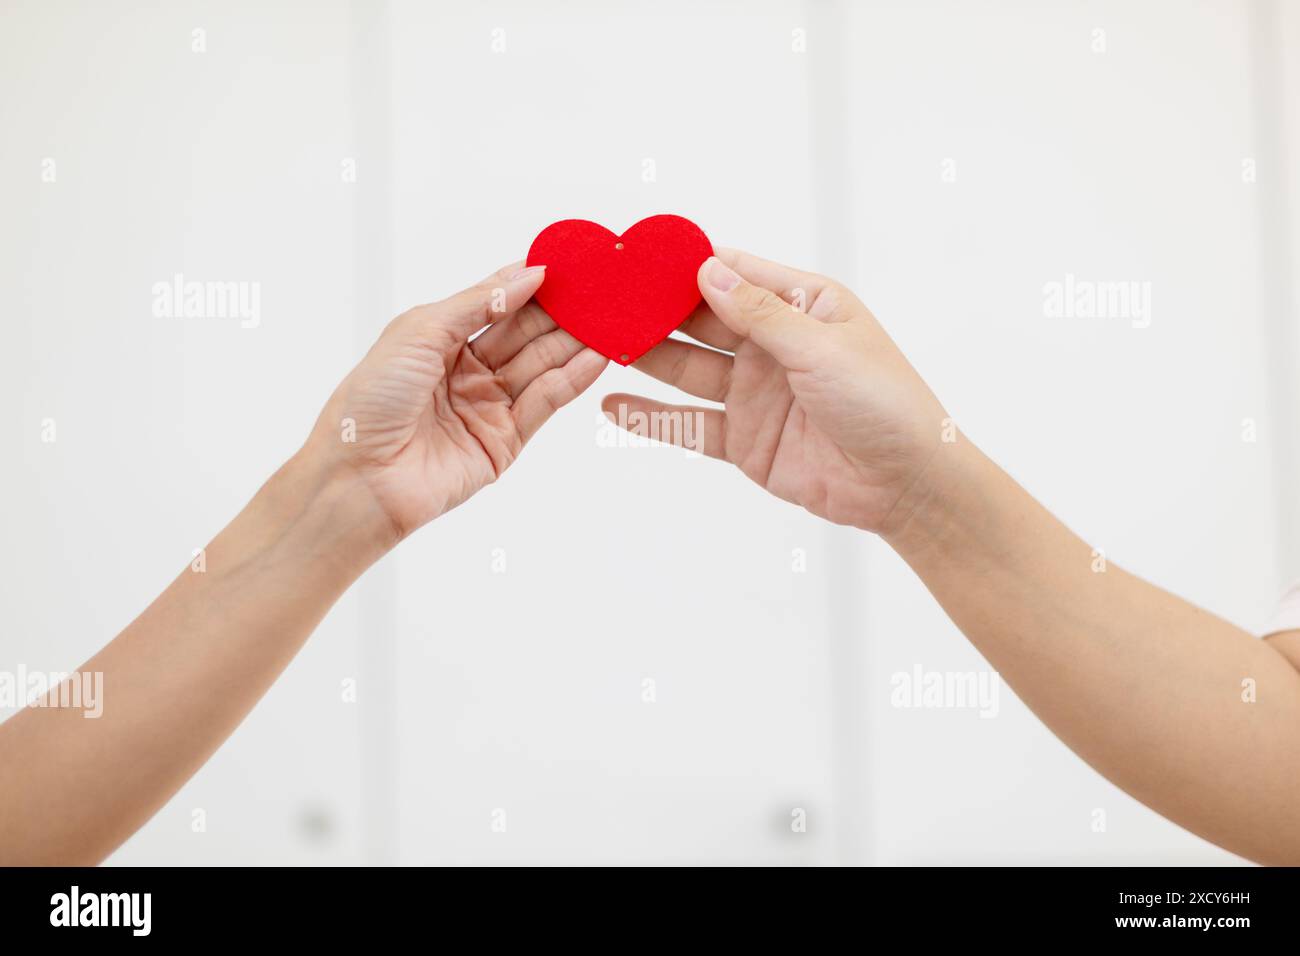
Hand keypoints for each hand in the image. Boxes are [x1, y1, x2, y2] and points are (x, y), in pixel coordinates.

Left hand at [306, 262, 606, 540]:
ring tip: (611, 317)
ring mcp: (488, 407)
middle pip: (525, 333)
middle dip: (562, 310)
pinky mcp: (505, 442)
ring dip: (575, 341)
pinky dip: (572, 379)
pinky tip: (596, 356)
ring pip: (541, 366)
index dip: (530, 283)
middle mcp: (467, 371)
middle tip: (601, 288)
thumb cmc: (370, 402)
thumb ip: (479, 303)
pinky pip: (545, 403)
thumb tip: (528, 274)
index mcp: (440, 339)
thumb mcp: (420, 332)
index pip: (498, 304)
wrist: (359, 478)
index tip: (569, 263)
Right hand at [602, 250, 947, 534]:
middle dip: (654, 310)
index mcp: (802, 306)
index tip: (636, 256)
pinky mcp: (746, 441)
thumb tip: (705, 269)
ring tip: (598, 344)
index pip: (733, 274)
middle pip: (702, 321)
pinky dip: (653, 417)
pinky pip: (691, 425)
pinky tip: (612, 406)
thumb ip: (758, 312)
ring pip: (689, 369)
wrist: (907, 485)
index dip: (685, 265)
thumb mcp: (820, 346)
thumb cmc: (884, 401)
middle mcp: (774, 345)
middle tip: (604, 300)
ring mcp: (757, 394)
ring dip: (647, 357)